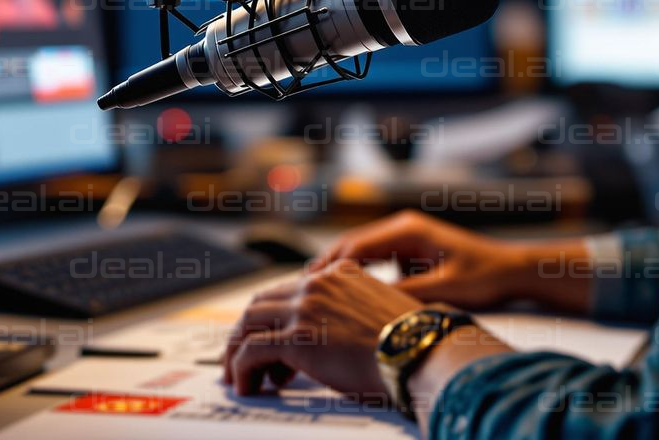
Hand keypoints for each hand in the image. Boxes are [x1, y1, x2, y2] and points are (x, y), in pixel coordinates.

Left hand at [222, 259, 421, 399]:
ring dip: (237, 351)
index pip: (289, 288)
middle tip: (242, 358)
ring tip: (238, 377)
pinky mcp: (298, 337)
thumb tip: (342, 337)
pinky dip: (241, 368)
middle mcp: (317, 283)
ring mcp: (305, 308)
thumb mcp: (382, 309)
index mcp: (338, 273)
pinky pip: (251, 351)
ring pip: (249, 323)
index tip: (270, 342)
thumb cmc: (412, 339)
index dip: (274, 317)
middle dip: (246, 331)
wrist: (421, 349)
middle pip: (262, 302)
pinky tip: (246, 386)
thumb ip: (355, 310)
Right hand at [310, 210, 528, 310]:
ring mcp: (404, 235)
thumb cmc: (483, 277)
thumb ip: (406, 295)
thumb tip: (369, 306)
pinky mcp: (408, 248)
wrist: (510, 270)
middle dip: (325, 267)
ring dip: (336, 269)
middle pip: (351, 244)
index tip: (309, 288)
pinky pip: (372, 258)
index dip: (330, 268)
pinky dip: (354, 272)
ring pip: (358, 250)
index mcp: (408, 230)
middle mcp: (402, 227)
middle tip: (298, 290)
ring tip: (311, 293)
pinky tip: (341, 293)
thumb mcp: (444, 289)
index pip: (356, 246)